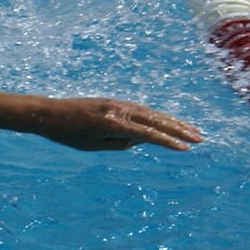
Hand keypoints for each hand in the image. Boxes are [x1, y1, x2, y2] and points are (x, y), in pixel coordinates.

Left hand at [33, 97, 202, 150]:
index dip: (168, 142)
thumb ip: (121, 143)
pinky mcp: (114, 101)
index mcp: (112, 124)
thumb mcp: (94, 146)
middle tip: (200, 138)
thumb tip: (143, 139)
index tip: (187, 148)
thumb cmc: (68, 134)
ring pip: (151, 112)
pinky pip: (141, 109)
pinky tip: (168, 122)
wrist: (48, 112)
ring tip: (191, 129)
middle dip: (179, 129)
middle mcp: (118, 110)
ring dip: (172, 121)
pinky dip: (157, 116)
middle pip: (155, 120)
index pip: (148, 134)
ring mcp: (117, 103)